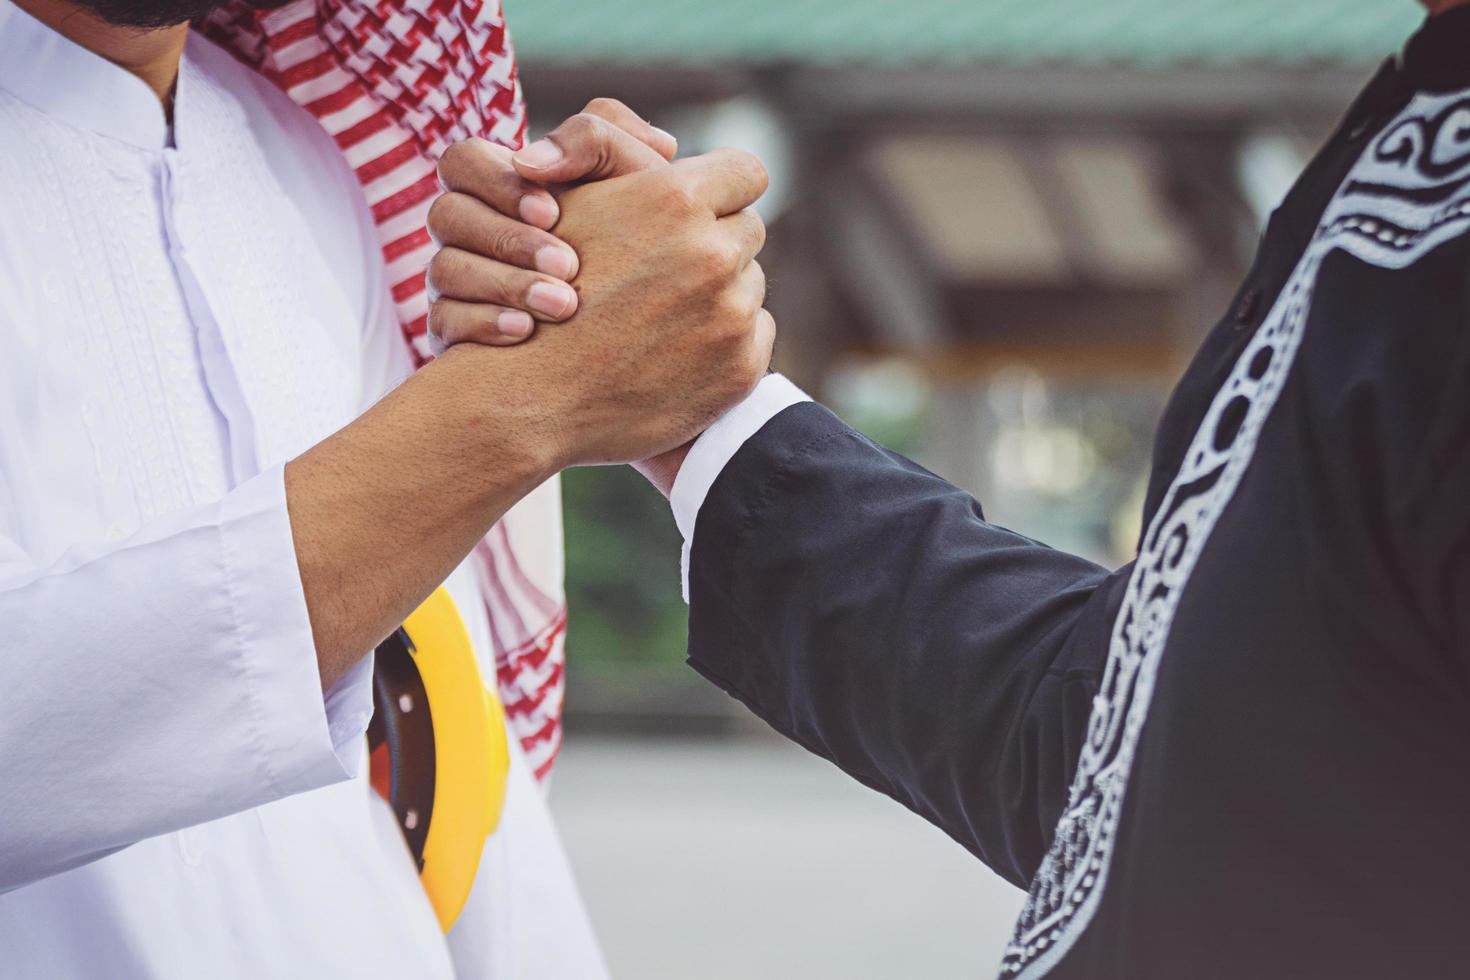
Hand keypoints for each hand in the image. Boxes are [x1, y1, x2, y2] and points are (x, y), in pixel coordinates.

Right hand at [424, 101, 676, 351]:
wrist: (661, 304)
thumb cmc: (643, 225)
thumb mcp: (634, 172)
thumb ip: (594, 138)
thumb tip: (530, 160)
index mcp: (500, 182)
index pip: (463, 161)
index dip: (497, 183)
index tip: (554, 213)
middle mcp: (471, 228)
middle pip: (446, 215)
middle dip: (508, 239)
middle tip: (568, 265)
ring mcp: (459, 279)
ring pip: (445, 270)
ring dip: (504, 285)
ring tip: (562, 305)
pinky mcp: (460, 329)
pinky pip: (446, 322)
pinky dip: (483, 324)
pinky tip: (527, 331)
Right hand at [430, 100, 771, 475]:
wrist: (528, 396)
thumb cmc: (535, 287)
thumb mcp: (567, 199)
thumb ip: (618, 153)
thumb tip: (671, 147)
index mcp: (675, 200)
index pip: (744, 172)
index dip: (723, 186)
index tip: (703, 207)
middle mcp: (713, 254)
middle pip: (748, 230)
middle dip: (717, 241)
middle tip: (671, 267)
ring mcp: (732, 315)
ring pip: (751, 285)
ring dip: (720, 293)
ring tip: (664, 314)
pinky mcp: (740, 368)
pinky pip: (756, 336)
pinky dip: (726, 342)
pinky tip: (676, 350)